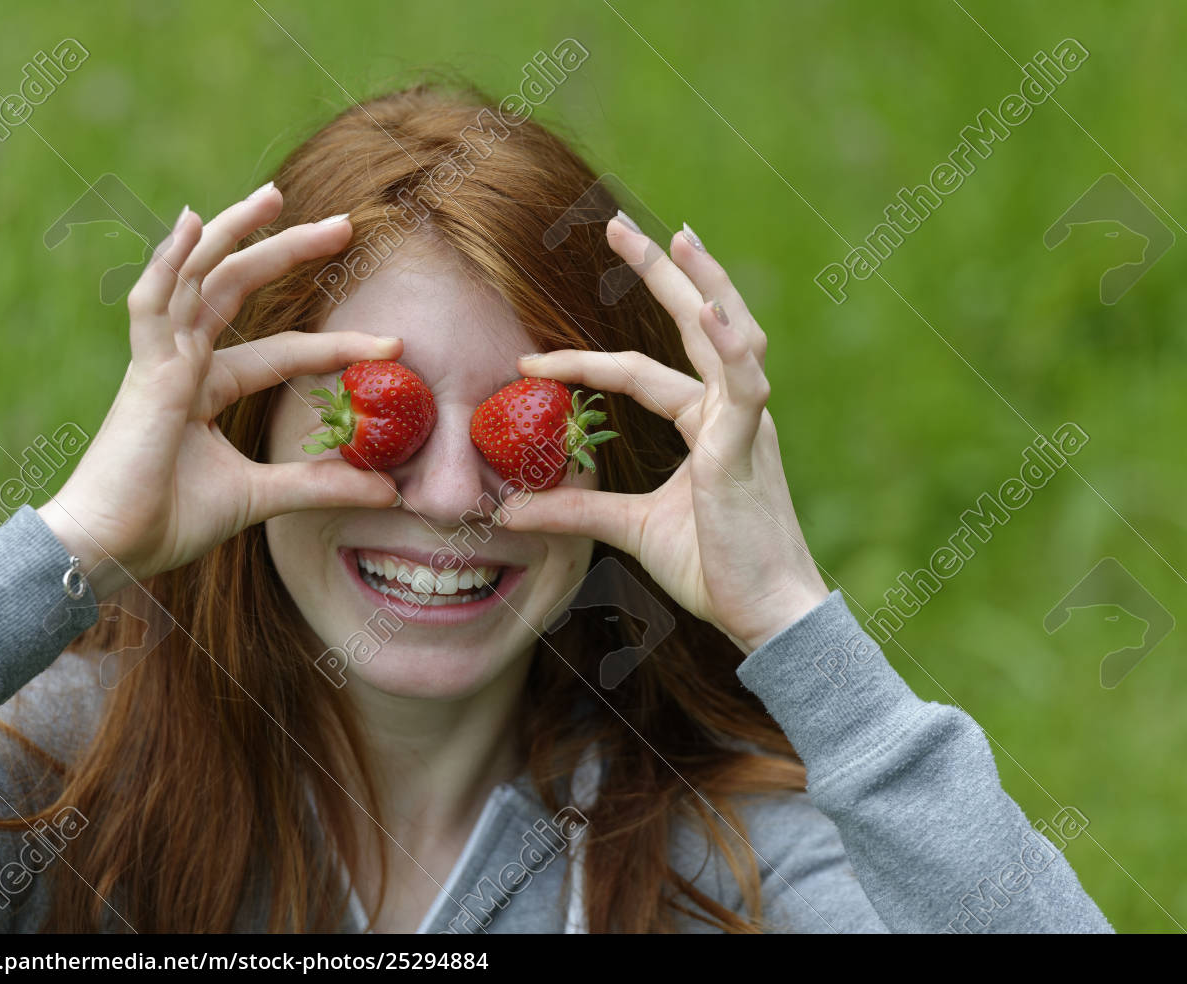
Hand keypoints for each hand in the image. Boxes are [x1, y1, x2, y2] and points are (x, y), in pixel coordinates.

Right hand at [38, 187, 400, 598]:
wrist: (109, 549)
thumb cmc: (167, 521)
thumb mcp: (260, 497)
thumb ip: (320, 487)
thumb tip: (389, 493)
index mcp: (204, 387)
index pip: (282, 350)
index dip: (337, 346)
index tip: (393, 343)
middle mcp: (182, 363)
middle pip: (239, 290)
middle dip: (288, 252)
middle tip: (344, 225)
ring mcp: (159, 362)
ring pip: (200, 279)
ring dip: (235, 233)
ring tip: (276, 197)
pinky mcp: (143, 373)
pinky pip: (153, 306)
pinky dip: (169, 263)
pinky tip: (192, 221)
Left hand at [495, 217, 828, 653]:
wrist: (766, 616)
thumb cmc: (715, 570)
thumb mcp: (629, 529)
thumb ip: (575, 509)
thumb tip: (509, 509)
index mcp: (709, 423)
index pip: (640, 373)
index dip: (584, 361)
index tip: (530, 357)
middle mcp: (732, 411)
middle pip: (694, 325)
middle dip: (659, 273)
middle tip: (617, 225)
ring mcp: (746, 423)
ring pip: (725, 336)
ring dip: (699, 283)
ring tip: (673, 237)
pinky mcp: (750, 445)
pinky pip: (743, 384)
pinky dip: (729, 343)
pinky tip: (705, 308)